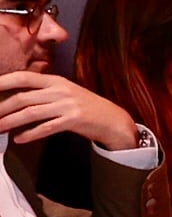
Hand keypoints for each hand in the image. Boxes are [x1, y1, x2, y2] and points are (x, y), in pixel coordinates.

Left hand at [0, 70, 142, 149]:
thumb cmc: (86, 108)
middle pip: (22, 97)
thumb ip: (43, 93)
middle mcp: (60, 90)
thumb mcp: (65, 93)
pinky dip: (30, 134)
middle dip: (2, 108)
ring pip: (31, 113)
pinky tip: (19, 139)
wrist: (114, 120)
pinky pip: (46, 127)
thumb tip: (15, 100)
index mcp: (56, 80)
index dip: (3, 81)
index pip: (23, 77)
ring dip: (10, 122)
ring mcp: (68, 105)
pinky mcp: (74, 120)